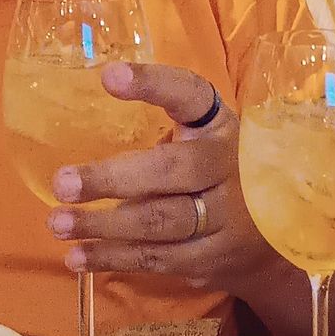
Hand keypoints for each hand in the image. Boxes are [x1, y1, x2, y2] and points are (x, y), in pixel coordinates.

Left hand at [47, 61, 278, 287]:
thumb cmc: (219, 173)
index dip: (152, 84)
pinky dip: (115, 258)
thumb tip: (93, 93)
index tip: (108, 77)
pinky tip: (78, 256)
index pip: (190, 96)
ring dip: (105, 225)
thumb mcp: (206, 137)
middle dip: (114, 178)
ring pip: (161, 221)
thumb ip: (167, 120)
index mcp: (221, 126)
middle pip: (173, 170)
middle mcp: (229, 167)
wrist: (276, 237)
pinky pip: (158, 259)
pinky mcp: (213, 258)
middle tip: (62, 183)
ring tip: (58, 223)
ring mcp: (226, 218)